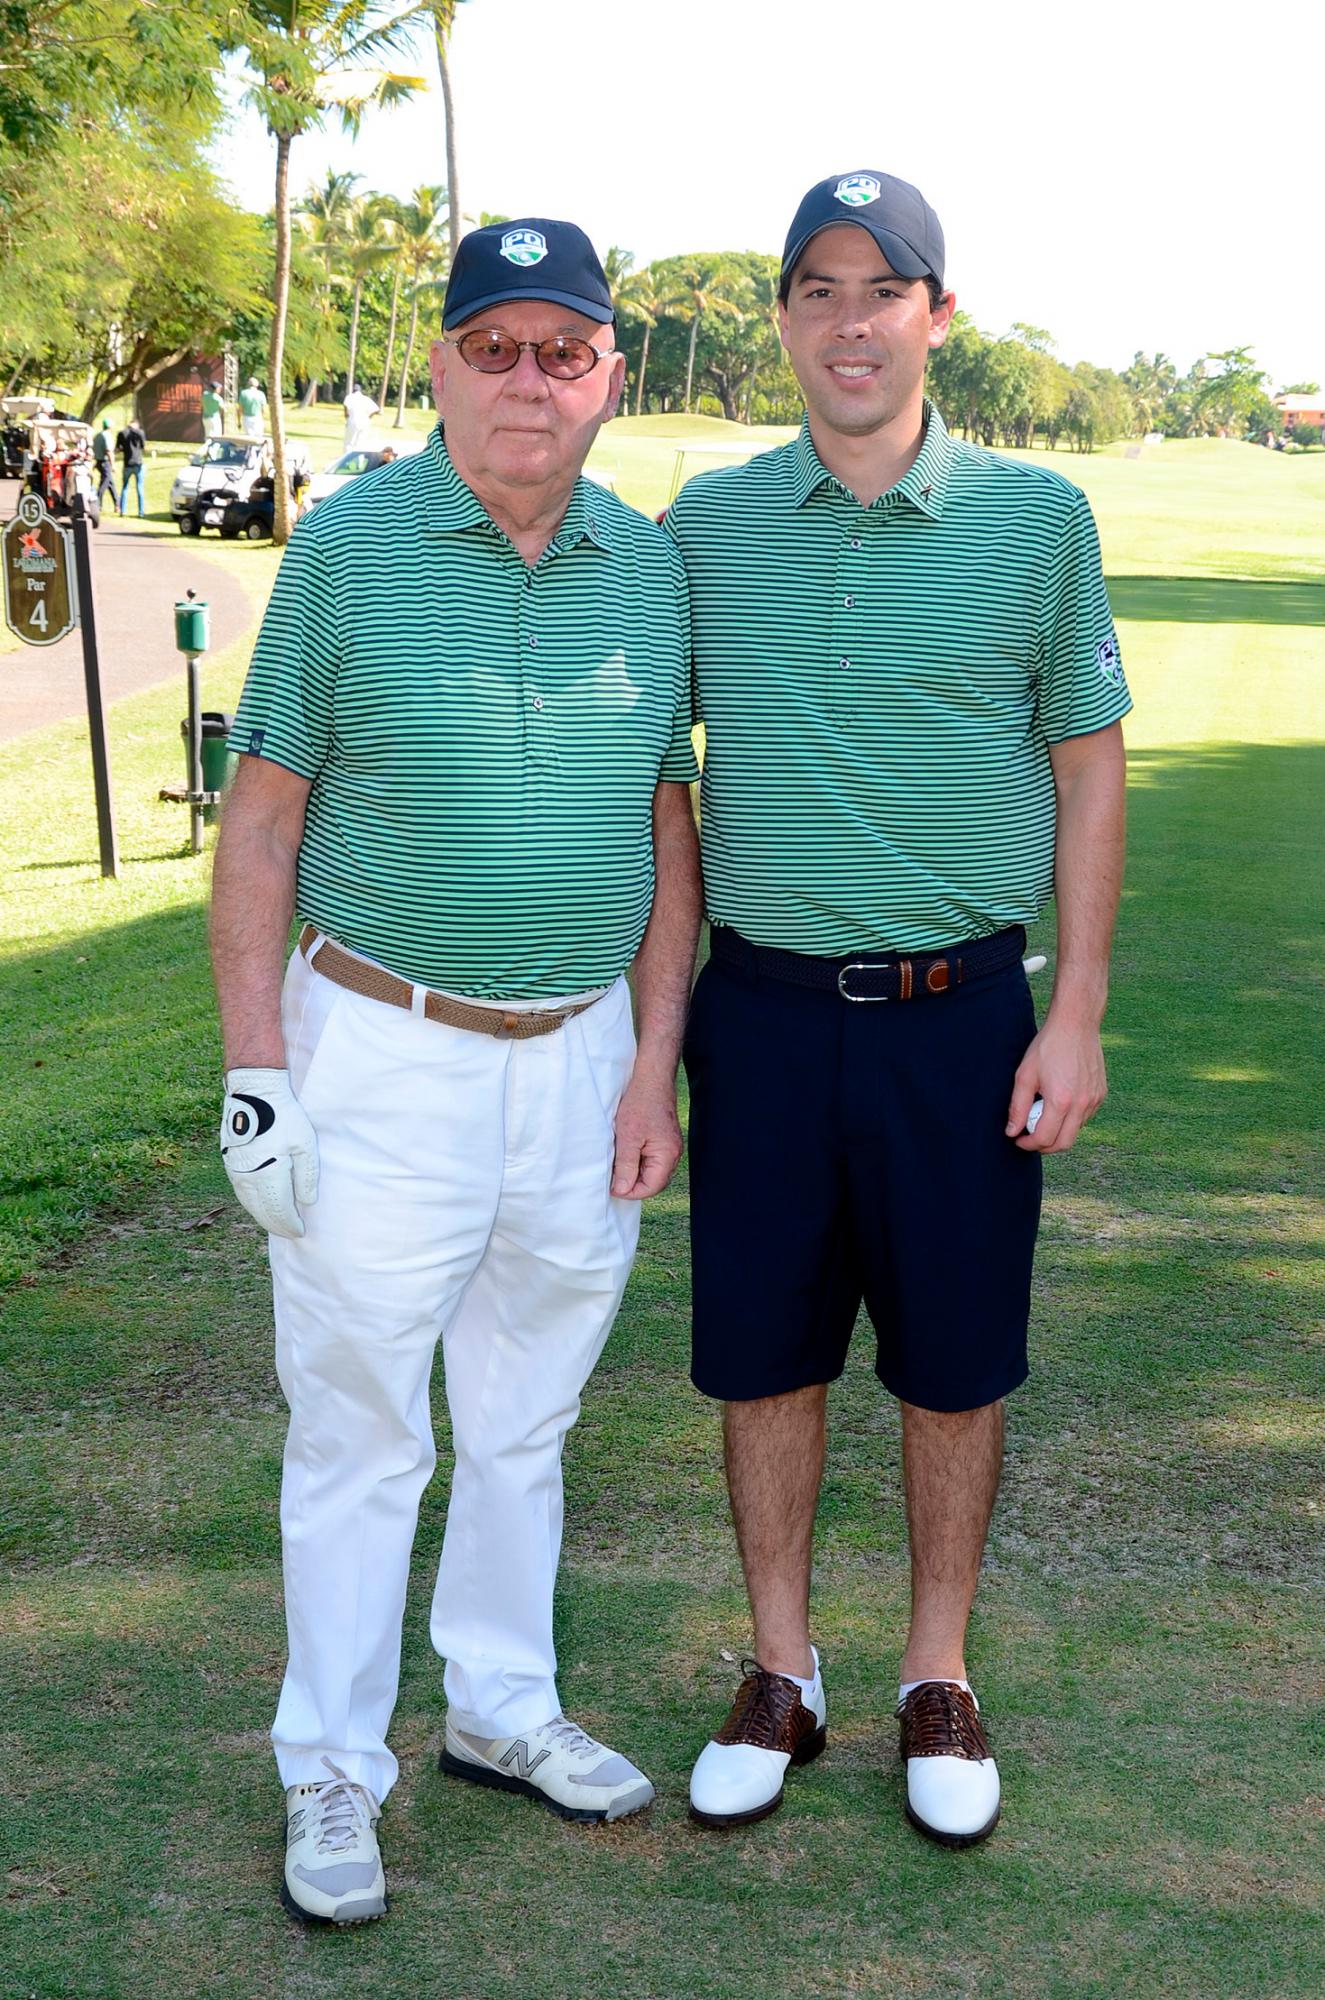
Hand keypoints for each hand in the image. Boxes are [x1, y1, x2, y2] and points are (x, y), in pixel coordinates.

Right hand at [220, 1067, 318, 1237]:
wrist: (253, 1091)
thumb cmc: (283, 1115)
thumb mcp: (305, 1144)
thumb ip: (306, 1176)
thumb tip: (307, 1202)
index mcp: (268, 1174)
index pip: (279, 1210)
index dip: (290, 1224)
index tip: (301, 1232)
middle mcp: (247, 1177)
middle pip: (262, 1212)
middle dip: (277, 1225)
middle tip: (290, 1234)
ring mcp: (235, 1170)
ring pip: (249, 1204)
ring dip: (263, 1217)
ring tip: (277, 1225)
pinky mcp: (229, 1162)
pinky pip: (241, 1192)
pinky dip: (252, 1204)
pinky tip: (260, 1205)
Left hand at [611, 1068, 682, 1198]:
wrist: (651, 1077)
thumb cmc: (641, 1103)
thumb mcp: (627, 1138)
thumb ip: (625, 1166)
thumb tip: (622, 1190)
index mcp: (667, 1156)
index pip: (650, 1188)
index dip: (629, 1191)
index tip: (611, 1185)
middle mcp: (673, 1154)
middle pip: (653, 1182)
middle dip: (632, 1182)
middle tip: (612, 1175)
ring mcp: (669, 1147)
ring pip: (651, 1171)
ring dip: (633, 1171)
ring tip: (617, 1162)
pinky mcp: (663, 1140)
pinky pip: (651, 1159)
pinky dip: (637, 1160)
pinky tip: (624, 1152)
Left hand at [1005, 1014, 1106, 1152]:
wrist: (1076, 1025)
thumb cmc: (1048, 1047)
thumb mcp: (1024, 1076)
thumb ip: (1017, 1107)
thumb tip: (1012, 1132)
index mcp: (1061, 1101)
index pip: (1045, 1139)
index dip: (1028, 1145)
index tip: (1018, 1140)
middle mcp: (1082, 1104)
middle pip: (1063, 1144)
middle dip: (1044, 1147)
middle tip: (1029, 1138)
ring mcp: (1094, 1100)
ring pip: (1075, 1131)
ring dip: (1058, 1131)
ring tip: (1043, 1114)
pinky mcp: (1101, 1094)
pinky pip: (1085, 1117)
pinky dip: (1071, 1118)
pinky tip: (1059, 1102)